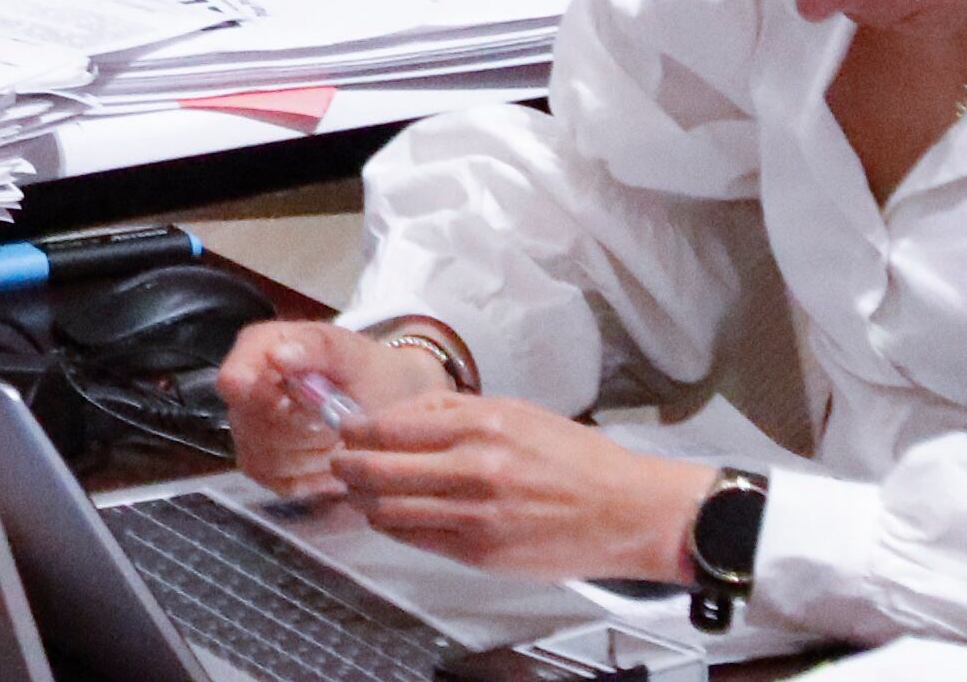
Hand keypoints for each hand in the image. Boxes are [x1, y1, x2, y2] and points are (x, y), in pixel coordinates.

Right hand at [216, 321, 455, 501]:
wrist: (383, 400)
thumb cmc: (363, 370)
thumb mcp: (349, 351)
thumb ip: (315, 348)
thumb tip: (277, 356)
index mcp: (257, 349)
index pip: (232, 380)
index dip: (253, 396)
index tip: (285, 402)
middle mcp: (243, 393)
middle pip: (257, 427)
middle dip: (307, 427)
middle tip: (342, 418)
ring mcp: (247, 433)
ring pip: (271, 460)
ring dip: (316, 453)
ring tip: (342, 436)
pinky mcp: (262, 468)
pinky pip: (281, 483)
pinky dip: (315, 476)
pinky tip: (334, 457)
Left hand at [325, 392, 714, 582]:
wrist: (625, 511)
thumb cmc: (577, 460)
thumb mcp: (517, 413)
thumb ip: (455, 413)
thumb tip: (399, 415)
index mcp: (483, 424)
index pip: (390, 426)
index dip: (357, 430)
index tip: (348, 430)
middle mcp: (473, 468)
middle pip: (377, 469)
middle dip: (347, 465)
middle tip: (340, 461)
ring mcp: (474, 515)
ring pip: (387, 509)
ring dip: (363, 500)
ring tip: (359, 491)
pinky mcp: (479, 553)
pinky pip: (416, 539)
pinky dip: (393, 527)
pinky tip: (390, 516)